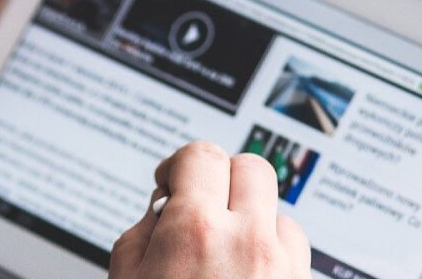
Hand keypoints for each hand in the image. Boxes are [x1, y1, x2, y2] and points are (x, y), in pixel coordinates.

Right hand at [110, 142, 311, 278]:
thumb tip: (163, 205)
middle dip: (222, 179)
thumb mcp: (127, 278)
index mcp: (195, 231)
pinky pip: (295, 246)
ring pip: (277, 207)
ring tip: (224, 250)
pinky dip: (272, 250)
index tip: (173, 180)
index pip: (201, 155)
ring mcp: (280, 266)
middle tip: (201, 205)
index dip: (181, 165)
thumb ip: (142, 231)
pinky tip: (246, 271)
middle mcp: (246, 241)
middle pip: (249, 167)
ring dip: (250, 219)